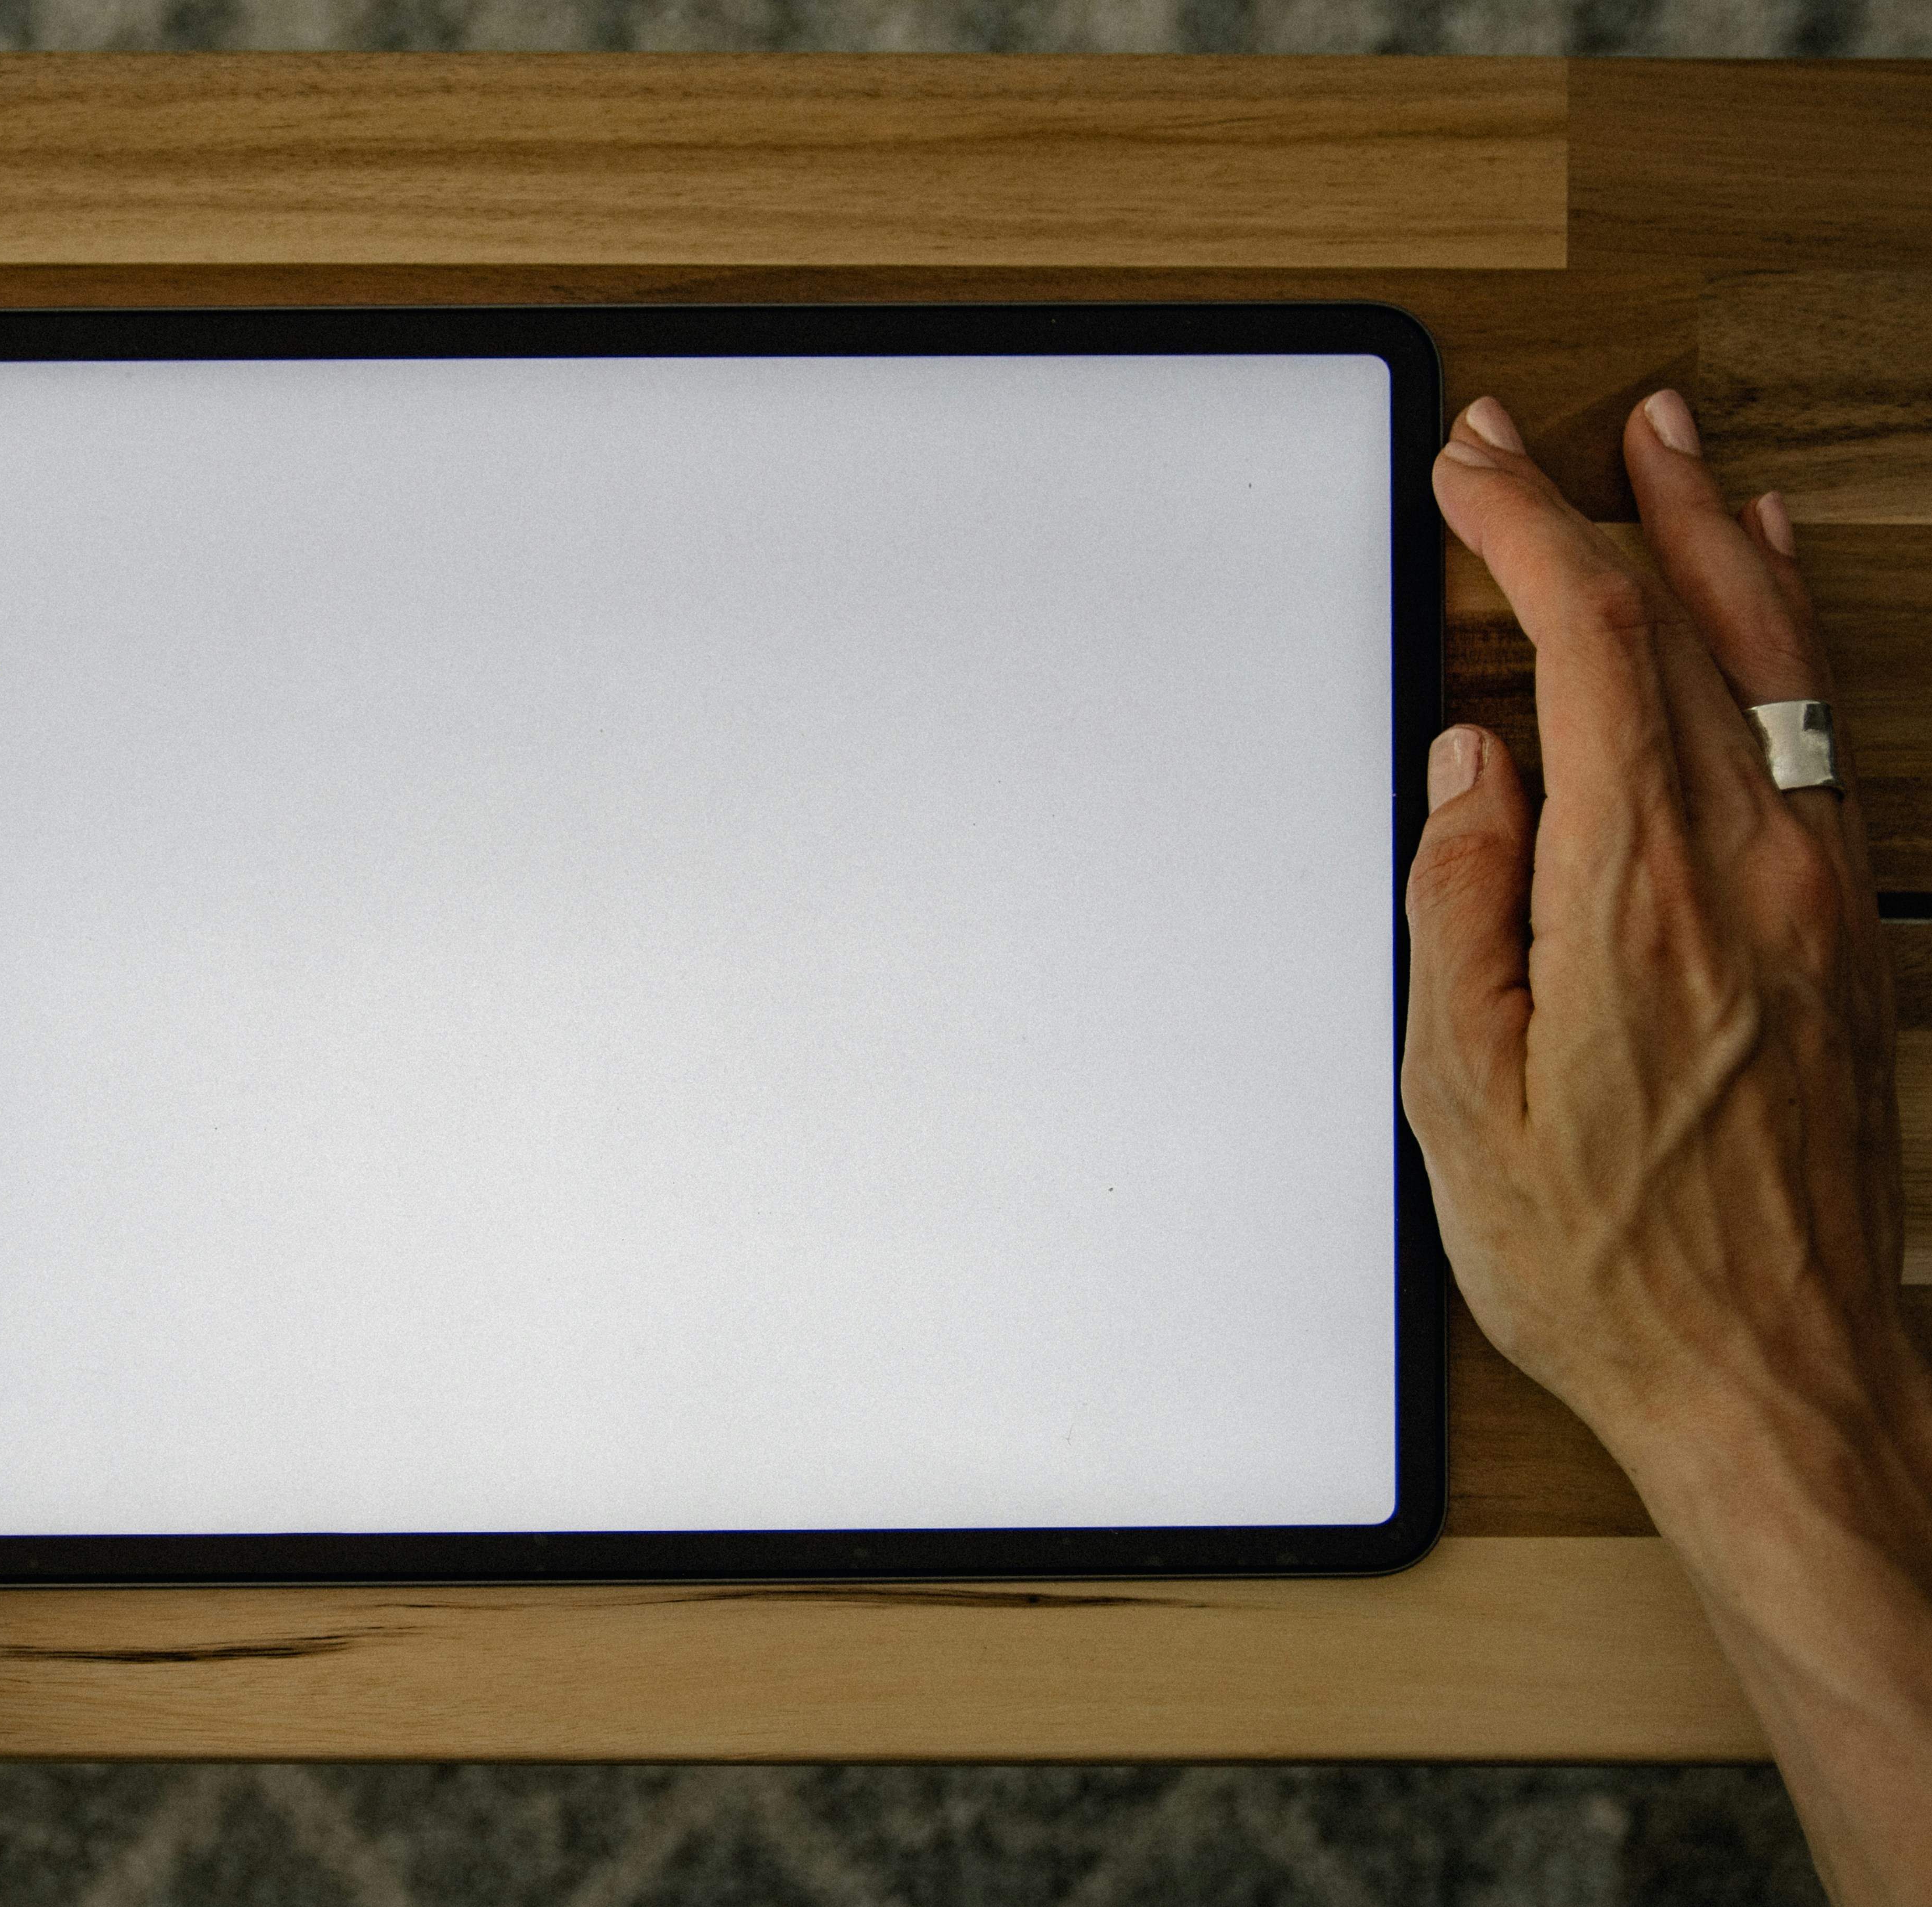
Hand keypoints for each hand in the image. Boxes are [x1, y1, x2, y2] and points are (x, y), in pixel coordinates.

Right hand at [1406, 390, 1908, 1458]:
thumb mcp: (1462, 1099)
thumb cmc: (1611, 1261)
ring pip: (1775, 658)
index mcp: (1636, 899)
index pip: (1588, 641)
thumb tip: (1470, 768)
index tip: (1472, 472)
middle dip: (1600, 504)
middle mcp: (1751, 871)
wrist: (1778, 1375)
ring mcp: (1817, 892)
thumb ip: (1458, 907)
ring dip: (1713, 538)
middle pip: (1686, 621)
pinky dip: (1786, 634)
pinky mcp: (1847, 929)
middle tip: (1538, 436)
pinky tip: (1767, 595)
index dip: (1523, 529)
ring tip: (1675, 450)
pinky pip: (1822, 729)